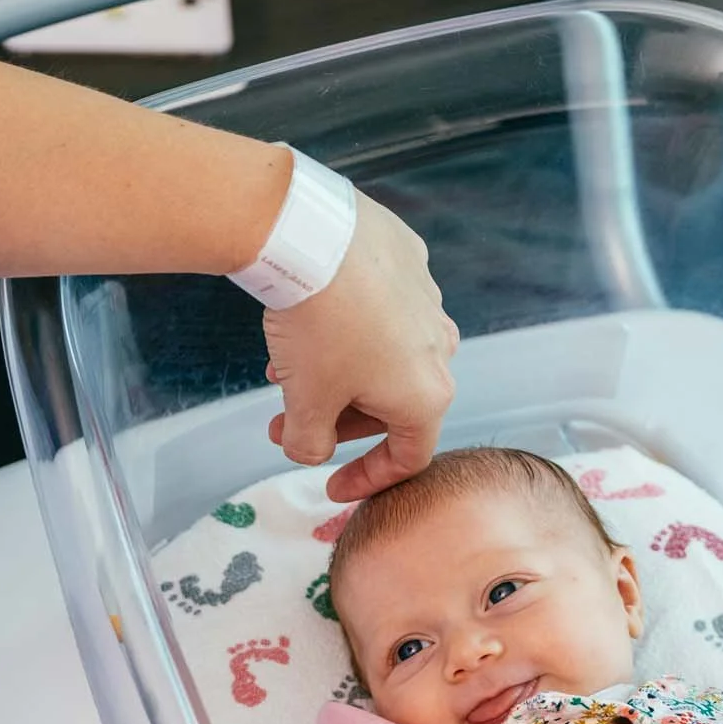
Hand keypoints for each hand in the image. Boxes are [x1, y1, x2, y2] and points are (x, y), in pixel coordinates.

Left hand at [263, 192, 457, 501]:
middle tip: (286, 423)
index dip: (367, 479)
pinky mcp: (409, 263)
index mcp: (427, 395)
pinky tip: (307, 322)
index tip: (332, 485)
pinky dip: (346, 328)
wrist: (312, 238)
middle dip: (334, 420)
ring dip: (334, 375)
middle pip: (390, 405)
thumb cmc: (319, 330)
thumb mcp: (307, 403)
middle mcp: (439, 350)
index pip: (407, 457)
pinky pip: (380, 309)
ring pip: (381, 356)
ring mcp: (428, 302)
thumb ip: (310, 443)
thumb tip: (310, 449)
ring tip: (282, 372)